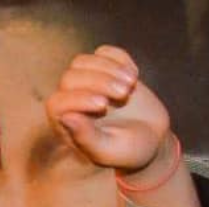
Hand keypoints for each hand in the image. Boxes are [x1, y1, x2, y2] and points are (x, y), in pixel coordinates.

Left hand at [47, 46, 174, 178]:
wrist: (150, 138)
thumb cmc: (125, 151)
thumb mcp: (107, 151)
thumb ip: (86, 137)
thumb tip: (67, 117)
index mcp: (64, 123)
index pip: (57, 103)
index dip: (77, 99)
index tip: (103, 105)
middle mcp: (71, 101)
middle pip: (71, 77)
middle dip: (99, 81)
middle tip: (125, 93)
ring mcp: (87, 83)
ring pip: (83, 62)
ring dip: (109, 68)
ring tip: (131, 84)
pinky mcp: (106, 70)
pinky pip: (104, 52)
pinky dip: (119, 59)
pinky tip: (134, 75)